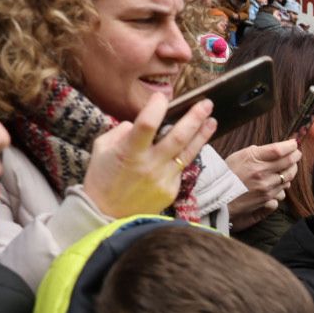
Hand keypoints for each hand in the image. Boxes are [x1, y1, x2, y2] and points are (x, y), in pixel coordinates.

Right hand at [82, 93, 216, 219]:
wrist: (106, 216)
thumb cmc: (102, 179)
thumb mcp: (101, 149)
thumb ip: (120, 132)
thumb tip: (137, 123)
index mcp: (129, 152)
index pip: (147, 124)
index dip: (156, 108)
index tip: (162, 96)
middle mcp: (149, 165)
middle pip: (178, 137)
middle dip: (194, 118)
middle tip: (206, 104)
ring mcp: (163, 179)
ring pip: (188, 153)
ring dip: (202, 135)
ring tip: (212, 120)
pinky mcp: (171, 191)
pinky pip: (180, 169)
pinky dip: (185, 156)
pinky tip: (192, 145)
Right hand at [224, 139, 299, 227]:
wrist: (218, 197)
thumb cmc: (227, 174)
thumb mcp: (239, 156)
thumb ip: (257, 152)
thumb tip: (274, 150)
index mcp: (253, 159)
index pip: (279, 150)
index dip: (290, 146)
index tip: (294, 144)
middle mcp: (262, 173)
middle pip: (288, 163)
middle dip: (295, 157)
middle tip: (297, 154)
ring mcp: (266, 187)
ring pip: (288, 178)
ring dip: (291, 171)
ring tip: (289, 167)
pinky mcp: (267, 199)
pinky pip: (283, 191)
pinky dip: (283, 186)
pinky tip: (280, 183)